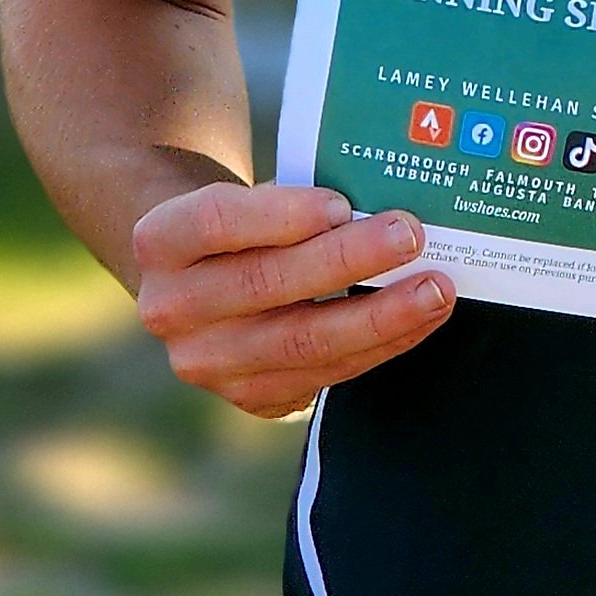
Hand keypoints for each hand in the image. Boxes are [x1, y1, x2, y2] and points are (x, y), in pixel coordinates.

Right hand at [133, 179, 455, 417]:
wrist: (206, 282)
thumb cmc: (248, 225)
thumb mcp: (250, 198)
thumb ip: (296, 202)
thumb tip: (385, 207)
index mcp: (160, 241)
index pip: (217, 222)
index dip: (281, 214)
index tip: (341, 203)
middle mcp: (170, 309)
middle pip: (265, 284)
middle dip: (347, 260)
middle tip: (411, 236)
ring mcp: (207, 363)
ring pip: (301, 343)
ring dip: (379, 316)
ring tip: (435, 288)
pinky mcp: (250, 398)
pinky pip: (324, 375)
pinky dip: (381, 345)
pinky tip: (421, 319)